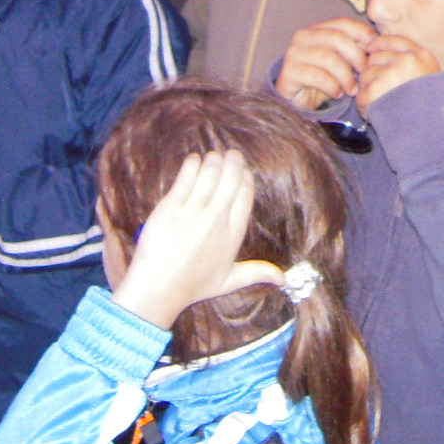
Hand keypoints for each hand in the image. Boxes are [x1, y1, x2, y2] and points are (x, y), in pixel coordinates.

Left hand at [110, 151, 284, 329]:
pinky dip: (192, 164)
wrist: (158, 289)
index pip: (246, 194)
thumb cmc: (192, 286)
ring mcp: (193, 212)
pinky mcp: (171, 208)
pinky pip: (186, 178)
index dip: (245, 177)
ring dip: (213, 160)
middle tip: (230, 154)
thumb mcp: (229, 281)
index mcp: (233, 234)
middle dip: (233, 161)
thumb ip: (257, 273)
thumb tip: (284, 279)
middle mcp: (216, 220)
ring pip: (210, 173)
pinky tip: (193, 160)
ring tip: (212, 157)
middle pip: (231, 178)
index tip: (243, 170)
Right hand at [276, 17, 374, 110]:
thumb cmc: (324, 78)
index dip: (362, 33)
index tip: (374, 48)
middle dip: (356, 56)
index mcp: (316, 29)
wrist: (299, 101)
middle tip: (364, 73)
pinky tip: (337, 94)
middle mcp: (302, 37)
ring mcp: (293, 54)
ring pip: (328, 59)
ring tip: (352, 90)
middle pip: (337, 38)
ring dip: (345, 76)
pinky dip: (332, 87)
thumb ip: (354, 48)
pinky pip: (318, 77)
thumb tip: (375, 41)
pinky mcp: (289, 73)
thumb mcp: (342, 60)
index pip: (342, 23)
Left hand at [355, 32, 441, 112]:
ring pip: (365, 75)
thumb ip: (411, 62)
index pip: (391, 40)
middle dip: (373, 73)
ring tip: (380, 104)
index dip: (378, 45)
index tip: (370, 50)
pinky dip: (364, 107)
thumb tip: (381, 53)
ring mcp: (390, 74)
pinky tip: (375, 114)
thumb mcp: (430, 76)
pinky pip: (360, 94)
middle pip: (374, 58)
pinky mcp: (375, 90)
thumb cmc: (432, 107)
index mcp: (420, 55)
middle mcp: (405, 60)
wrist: (432, 131)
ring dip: (368, 90)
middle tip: (380, 91)